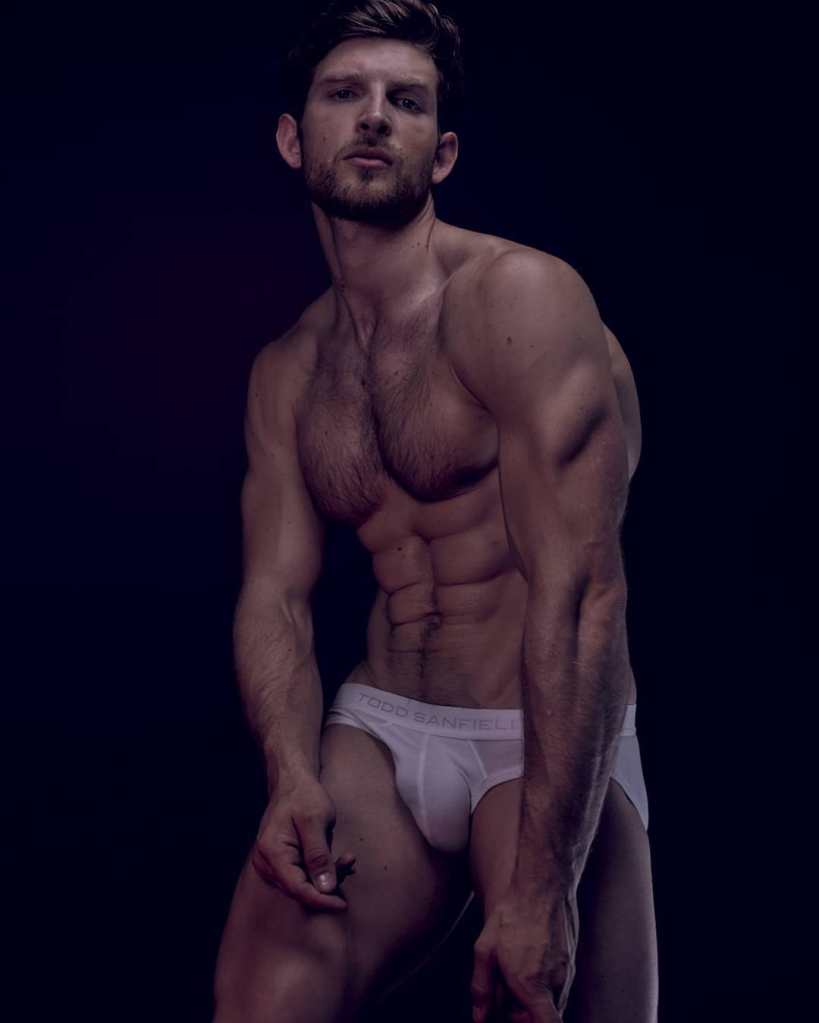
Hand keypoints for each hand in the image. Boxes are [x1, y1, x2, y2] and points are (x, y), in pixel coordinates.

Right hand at [251, 773, 357, 911]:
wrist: (293, 782)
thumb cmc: (303, 796)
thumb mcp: (315, 821)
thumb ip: (319, 856)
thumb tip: (326, 889)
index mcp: (272, 852)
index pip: (297, 888)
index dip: (321, 900)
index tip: (342, 904)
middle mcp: (267, 863)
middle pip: (300, 889)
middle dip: (327, 884)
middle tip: (349, 865)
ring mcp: (272, 864)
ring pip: (303, 883)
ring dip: (328, 876)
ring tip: (347, 859)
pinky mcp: (282, 862)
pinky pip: (303, 874)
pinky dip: (322, 870)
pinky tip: (340, 861)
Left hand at [471, 881, 578, 1021]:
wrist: (541, 886)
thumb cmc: (511, 916)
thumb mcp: (486, 949)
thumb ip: (482, 988)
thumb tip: (479, 1018)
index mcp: (532, 985)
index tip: (517, 1017)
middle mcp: (555, 984)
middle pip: (542, 1019)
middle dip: (523, 1014)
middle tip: (506, 993)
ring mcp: (567, 973)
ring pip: (552, 1003)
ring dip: (534, 1000)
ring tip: (515, 972)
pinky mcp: (572, 963)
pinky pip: (558, 986)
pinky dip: (543, 985)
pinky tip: (529, 961)